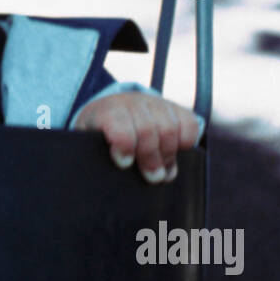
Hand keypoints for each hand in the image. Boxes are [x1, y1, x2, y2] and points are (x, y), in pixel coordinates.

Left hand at [73, 92, 198, 183]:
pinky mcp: (175, 108)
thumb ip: (97, 156)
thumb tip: (119, 171)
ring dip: (168, 155)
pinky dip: (187, 141)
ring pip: (169, 127)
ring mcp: (154, 103)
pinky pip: (189, 123)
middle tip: (152, 177)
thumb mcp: (90, 145)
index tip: (124, 164)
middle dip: (151, 158)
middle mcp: (131, 103)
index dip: (124, 145)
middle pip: (147, 129)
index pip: (119, 124)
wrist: (113, 112)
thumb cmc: (100, 138)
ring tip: (163, 172)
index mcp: (106, 112)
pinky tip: (176, 153)